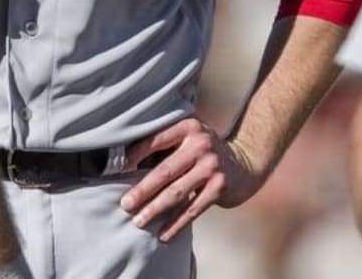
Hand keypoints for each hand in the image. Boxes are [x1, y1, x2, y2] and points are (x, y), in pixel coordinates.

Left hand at [119, 117, 262, 241]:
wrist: (244, 163)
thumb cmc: (204, 152)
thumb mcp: (188, 139)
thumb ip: (165, 147)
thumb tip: (125, 165)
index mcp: (188, 127)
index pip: (156, 140)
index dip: (135, 155)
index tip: (117, 171)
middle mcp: (201, 144)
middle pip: (164, 171)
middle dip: (142, 190)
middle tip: (125, 204)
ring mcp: (212, 166)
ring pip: (176, 192)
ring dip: (155, 209)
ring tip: (138, 222)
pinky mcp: (219, 187)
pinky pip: (192, 209)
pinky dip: (176, 224)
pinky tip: (163, 235)